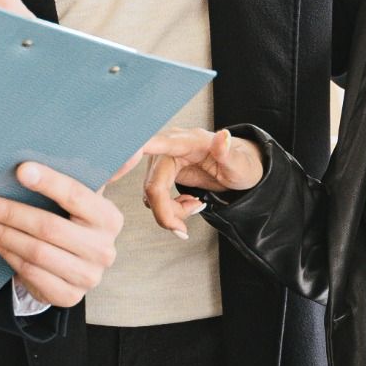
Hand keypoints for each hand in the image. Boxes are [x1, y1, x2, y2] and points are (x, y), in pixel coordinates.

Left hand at [0, 160, 123, 308]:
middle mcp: (104, 249)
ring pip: (35, 252)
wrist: (69, 266)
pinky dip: (6, 254)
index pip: (78, 196)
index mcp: (109, 218)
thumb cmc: (68, 220)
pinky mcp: (69, 296)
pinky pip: (30, 272)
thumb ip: (93, 172)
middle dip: (10, 212)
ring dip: (0, 234)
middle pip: (49, 227)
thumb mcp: (80, 198)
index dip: (49, 182)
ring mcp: (88, 276)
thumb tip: (132, 148)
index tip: (20, 170)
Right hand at [138, 127, 265, 236]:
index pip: (160, 144)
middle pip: (153, 184)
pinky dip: (168, 208)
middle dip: (166, 211)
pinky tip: (187, 204)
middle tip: (182, 229)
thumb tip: (224, 136)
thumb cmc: (241, 164)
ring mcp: (164, 159)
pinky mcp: (161, 171)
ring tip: (195, 208)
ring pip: (151, 193)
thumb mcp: (240, 163)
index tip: (123, 157)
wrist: (239, 169)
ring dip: (169, 211)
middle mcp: (171, 146)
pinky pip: (154, 195)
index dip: (137, 150)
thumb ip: (228, 151)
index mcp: (189, 141)